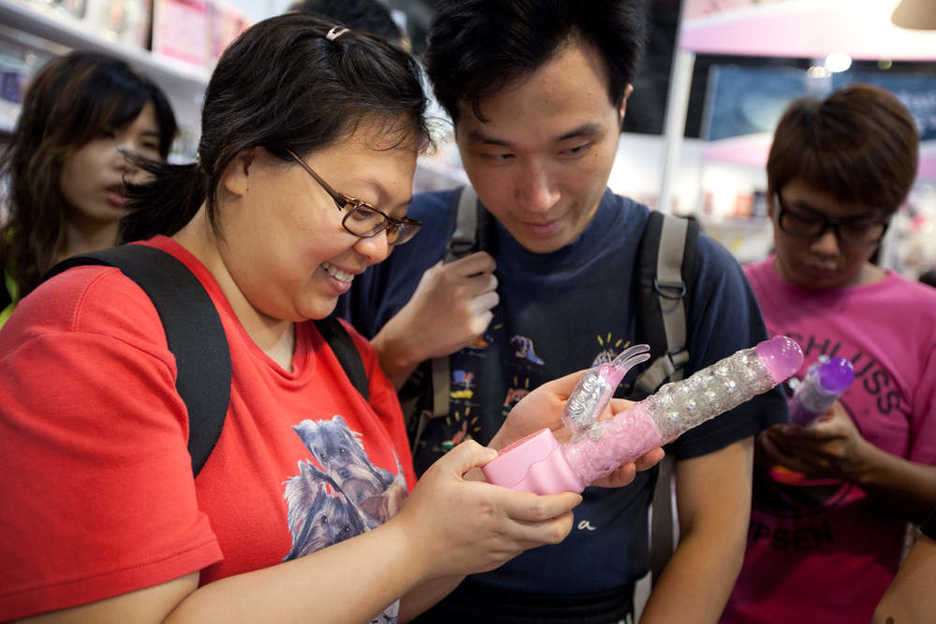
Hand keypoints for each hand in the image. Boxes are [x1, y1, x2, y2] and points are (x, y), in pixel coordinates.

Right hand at [373, 252, 497, 379]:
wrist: (412, 335)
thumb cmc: (422, 307)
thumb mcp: (430, 278)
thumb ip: (450, 267)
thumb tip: (470, 262)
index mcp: (448, 274)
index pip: (484, 260)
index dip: (488, 265)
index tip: (487, 270)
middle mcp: (460, 289)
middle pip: (492, 280)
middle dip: (485, 286)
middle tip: (474, 293)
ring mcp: (469, 309)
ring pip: (494, 298)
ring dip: (484, 302)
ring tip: (468, 308)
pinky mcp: (475, 326)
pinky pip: (489, 316)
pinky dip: (480, 318)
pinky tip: (465, 320)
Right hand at [395, 440, 580, 578]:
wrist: (409, 551)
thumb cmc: (425, 509)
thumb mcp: (442, 469)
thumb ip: (469, 452)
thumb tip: (493, 454)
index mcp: (493, 505)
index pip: (542, 508)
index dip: (565, 501)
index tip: (574, 492)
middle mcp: (502, 530)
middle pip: (552, 533)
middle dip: (568, 519)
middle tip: (567, 504)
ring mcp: (499, 549)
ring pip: (540, 543)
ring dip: (551, 528)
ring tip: (546, 511)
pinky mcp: (493, 561)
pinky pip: (521, 549)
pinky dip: (530, 537)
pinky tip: (519, 522)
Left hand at [488, 370, 664, 488]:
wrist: (505, 451)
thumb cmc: (526, 420)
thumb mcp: (550, 394)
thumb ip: (578, 383)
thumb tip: (605, 368)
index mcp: (595, 414)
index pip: (627, 412)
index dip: (646, 413)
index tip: (663, 414)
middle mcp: (598, 437)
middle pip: (632, 437)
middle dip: (650, 439)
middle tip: (663, 440)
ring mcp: (593, 458)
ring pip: (625, 458)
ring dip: (641, 458)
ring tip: (649, 455)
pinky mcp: (584, 476)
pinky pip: (607, 476)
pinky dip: (620, 474)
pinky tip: (627, 468)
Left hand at [758, 401, 873, 479]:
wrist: (857, 460)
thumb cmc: (845, 431)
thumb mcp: (839, 413)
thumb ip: (822, 399)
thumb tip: (798, 384)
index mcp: (840, 432)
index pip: (817, 433)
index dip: (798, 431)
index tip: (784, 426)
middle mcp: (831, 450)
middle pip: (800, 442)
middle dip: (780, 432)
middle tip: (766, 422)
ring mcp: (821, 463)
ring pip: (791, 451)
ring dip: (775, 439)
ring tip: (764, 428)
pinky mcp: (811, 471)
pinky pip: (787, 463)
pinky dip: (773, 452)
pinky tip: (764, 441)